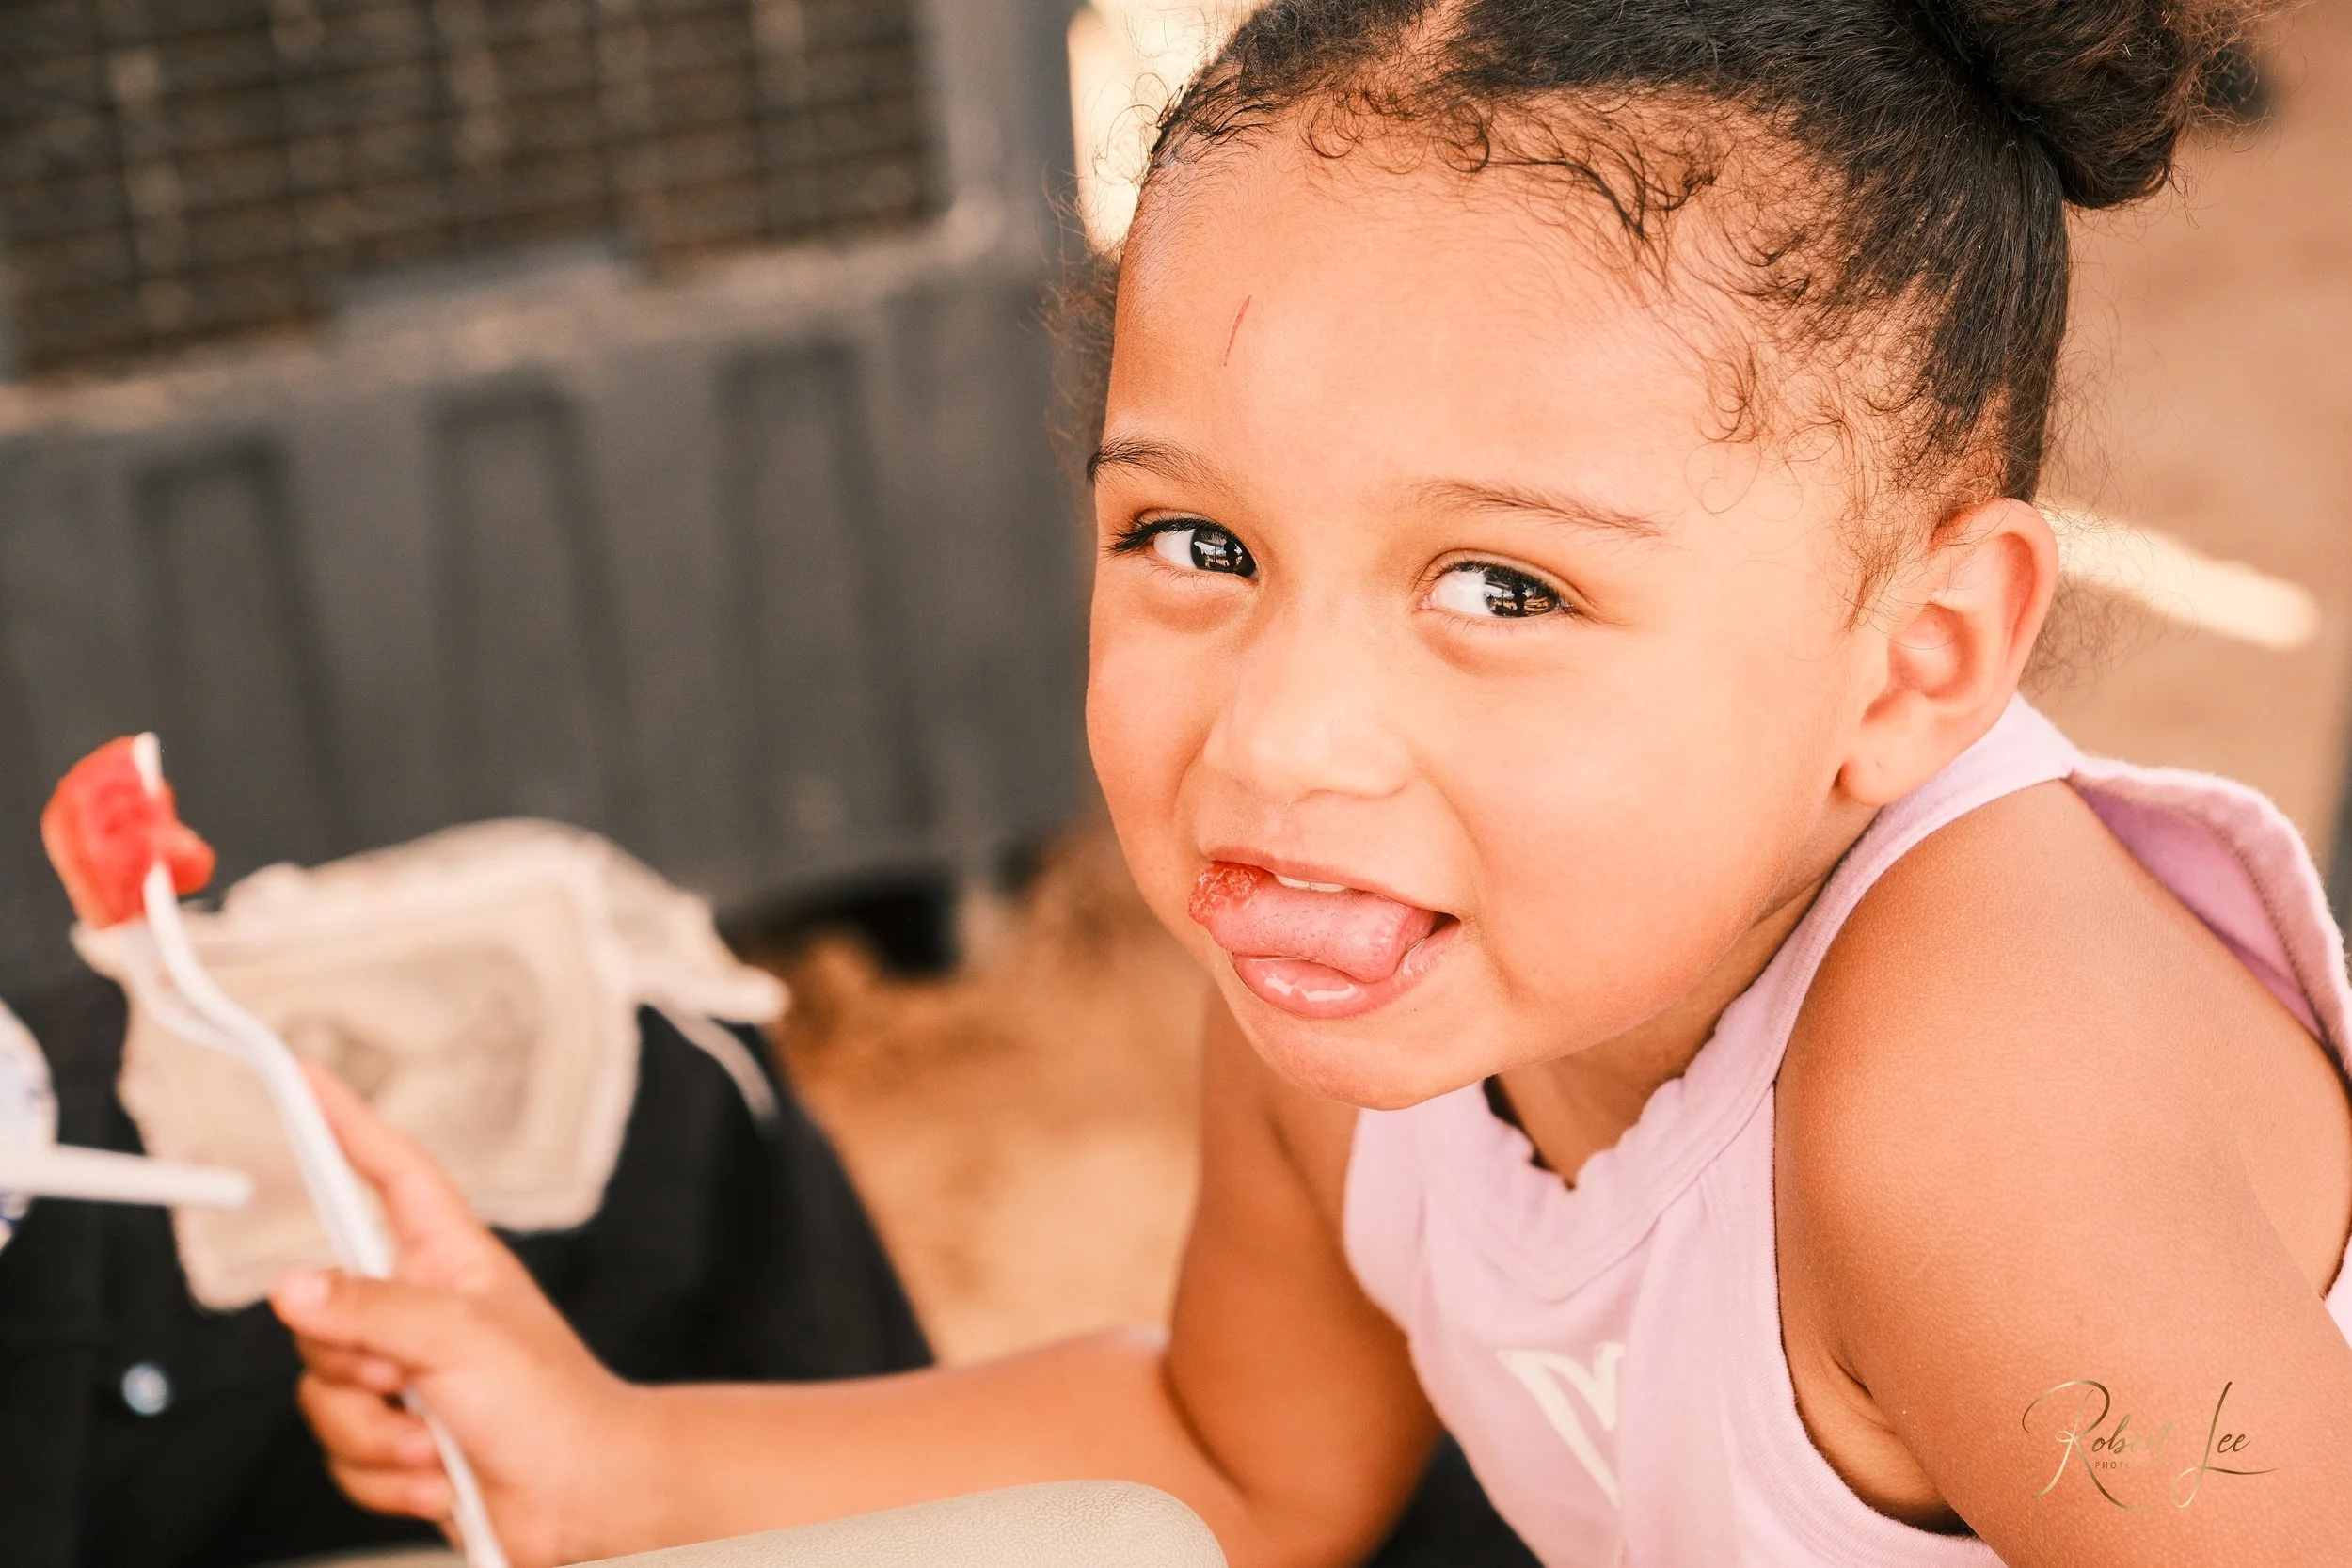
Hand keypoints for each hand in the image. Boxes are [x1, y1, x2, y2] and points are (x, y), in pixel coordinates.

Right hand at [271, 1064, 657, 1567]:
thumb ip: (370, 1310)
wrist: (586, 1503)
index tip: (308, 1078)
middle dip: (357, 1363)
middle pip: (321, 1310)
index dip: (348, 1125)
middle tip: (411, 1379)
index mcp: (448, 1260)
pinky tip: (442, 1478)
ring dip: (379, 1435)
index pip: (389, 1174)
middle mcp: (419, 1312)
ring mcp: (405, 1378)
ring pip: (321, 1393)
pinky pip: (339, 1455)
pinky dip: (386, 1478)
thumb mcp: (459, 1340)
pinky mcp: (395, 1441)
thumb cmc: (555, 1407)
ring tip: (440, 1439)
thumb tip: (292, 1288)